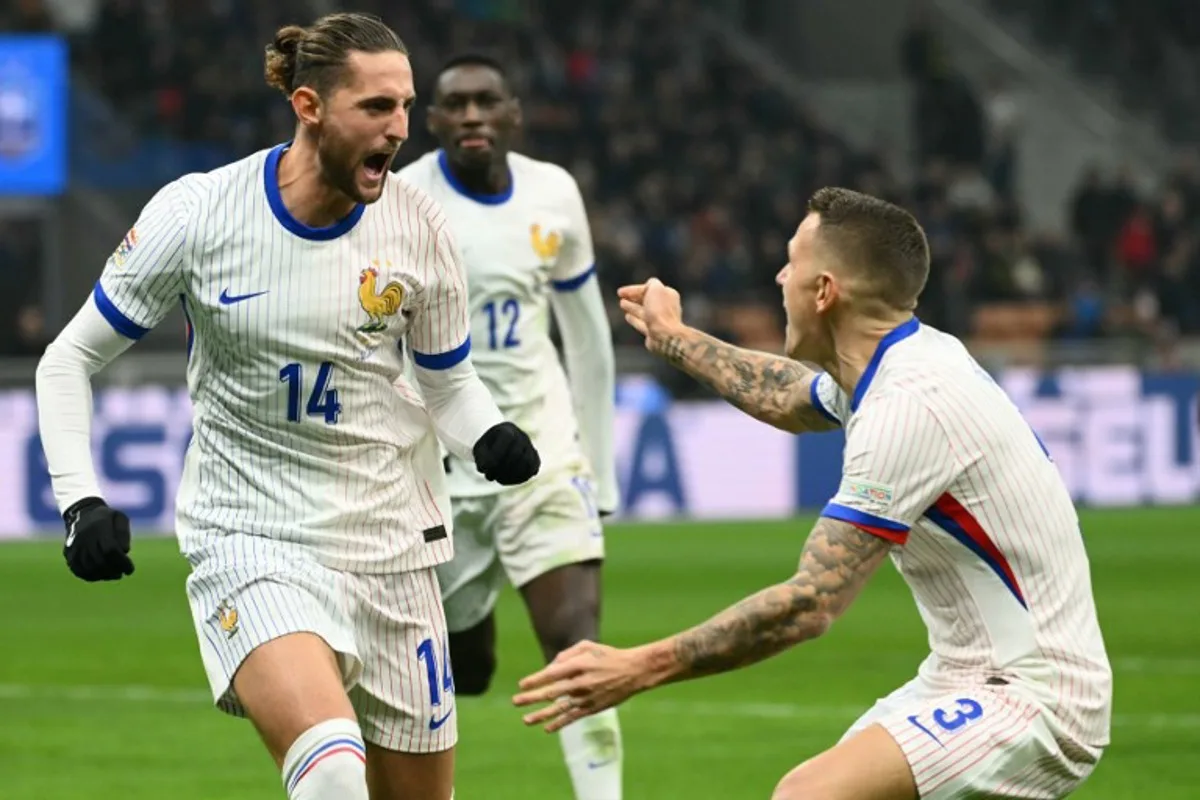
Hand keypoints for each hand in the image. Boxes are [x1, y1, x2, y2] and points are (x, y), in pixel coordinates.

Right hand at [63, 497, 133, 581]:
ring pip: (89, 568)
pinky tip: (102, 575)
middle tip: (122, 572)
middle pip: (99, 561)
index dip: (122, 563)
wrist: (81, 513)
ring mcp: (74, 547)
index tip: (130, 569)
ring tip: (115, 575)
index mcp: (99, 527)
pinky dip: (92, 576)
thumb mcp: (120, 518)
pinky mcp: (68, 554)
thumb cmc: (106, 517)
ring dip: (104, 576)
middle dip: (114, 570)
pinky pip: (79, 570)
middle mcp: (84, 538)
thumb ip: (123, 533)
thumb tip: (124, 551)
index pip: (110, 550)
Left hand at [473, 422, 539, 484]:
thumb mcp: (479, 450)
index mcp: (507, 429)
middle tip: (489, 477)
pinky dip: (520, 478)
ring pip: (528, 462)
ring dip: (512, 475)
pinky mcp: (534, 458)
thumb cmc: (487, 447)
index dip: (495, 456)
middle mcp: (522, 436)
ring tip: (499, 480)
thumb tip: (485, 467)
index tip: (484, 469)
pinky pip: (533, 469)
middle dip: (501, 469)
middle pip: (516, 453)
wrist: (498, 443)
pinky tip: (508, 480)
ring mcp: (530, 447)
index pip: (506, 439)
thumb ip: (481, 457)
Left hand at [513, 640, 648, 732]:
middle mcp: (581, 682)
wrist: (634, 671)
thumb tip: (550, 667)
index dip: (535, 680)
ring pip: (559, 709)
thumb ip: (567, 654)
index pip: (551, 674)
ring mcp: (587, 697)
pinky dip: (559, 724)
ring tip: (525, 720)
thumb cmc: (609, 655)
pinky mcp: (593, 708)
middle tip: (515, 701)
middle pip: (551, 692)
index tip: (521, 685)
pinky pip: (573, 718)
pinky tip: (547, 729)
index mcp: (579, 665)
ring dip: (541, 715)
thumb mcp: (588, 646)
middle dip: (531, 698)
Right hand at [617, 278, 684, 353]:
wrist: (665, 335)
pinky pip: (642, 323)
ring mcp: (660, 321)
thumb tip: (648, 285)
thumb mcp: (655, 288)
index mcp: (669, 295)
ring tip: (622, 304)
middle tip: (621, 295)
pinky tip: (627, 316)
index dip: (633, 289)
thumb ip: (651, 283)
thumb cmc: (660, 311)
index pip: (649, 288)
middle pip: (647, 299)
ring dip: (632, 307)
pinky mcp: (653, 332)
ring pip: (643, 311)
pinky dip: (634, 319)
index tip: (620, 292)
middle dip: (633, 297)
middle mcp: (666, 307)